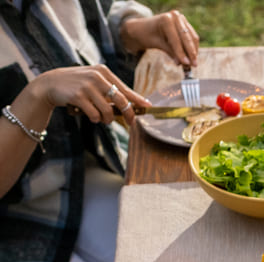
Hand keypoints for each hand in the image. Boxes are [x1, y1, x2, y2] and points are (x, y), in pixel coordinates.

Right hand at [29, 65, 149, 125]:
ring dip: (108, 120)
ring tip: (104, 120)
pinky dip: (96, 119)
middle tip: (131, 123)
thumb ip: (111, 88)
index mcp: (103, 71)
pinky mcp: (78, 96)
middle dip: (129, 114)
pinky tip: (92, 117)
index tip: (148, 107)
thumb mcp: (94, 80)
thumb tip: (132, 103)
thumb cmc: (77, 84)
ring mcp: (87, 86)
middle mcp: (97, 77)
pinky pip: (95, 114)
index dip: (138, 100)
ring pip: (108, 110)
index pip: (125, 89)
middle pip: (121, 100)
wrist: (50, 83)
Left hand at [120, 10, 198, 66]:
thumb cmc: (148, 35)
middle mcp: (175, 16)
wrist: (144, 28)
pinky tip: (192, 57)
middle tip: (194, 65)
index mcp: (166, 19)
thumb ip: (170, 52)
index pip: (176, 39)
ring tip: (193, 63)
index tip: (186, 64)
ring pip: (192, 37)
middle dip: (191, 53)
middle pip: (187, 38)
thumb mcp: (157, 44)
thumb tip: (183, 63)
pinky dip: (193, 47)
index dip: (181, 53)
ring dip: (194, 51)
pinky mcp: (186, 24)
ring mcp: (182, 19)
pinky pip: (193, 37)